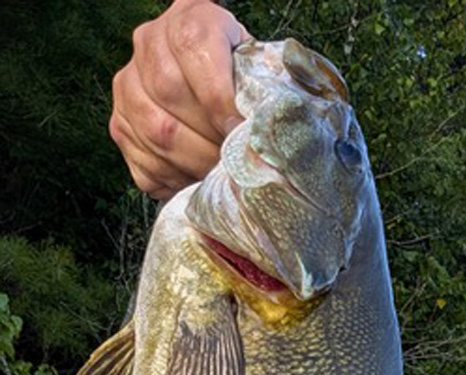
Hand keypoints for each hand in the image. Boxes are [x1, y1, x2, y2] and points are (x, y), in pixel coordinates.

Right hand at [110, 0, 249, 199]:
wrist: (209, 77)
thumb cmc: (240, 76)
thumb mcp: (255, 66)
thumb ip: (259, 86)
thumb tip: (262, 130)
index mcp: (189, 17)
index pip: (194, 47)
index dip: (218, 97)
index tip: (240, 131)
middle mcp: (149, 42)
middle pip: (168, 92)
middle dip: (208, 137)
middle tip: (233, 163)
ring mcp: (128, 84)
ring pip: (153, 130)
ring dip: (191, 163)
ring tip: (217, 176)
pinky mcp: (119, 124)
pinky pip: (142, 161)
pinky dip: (172, 180)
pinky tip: (195, 181)